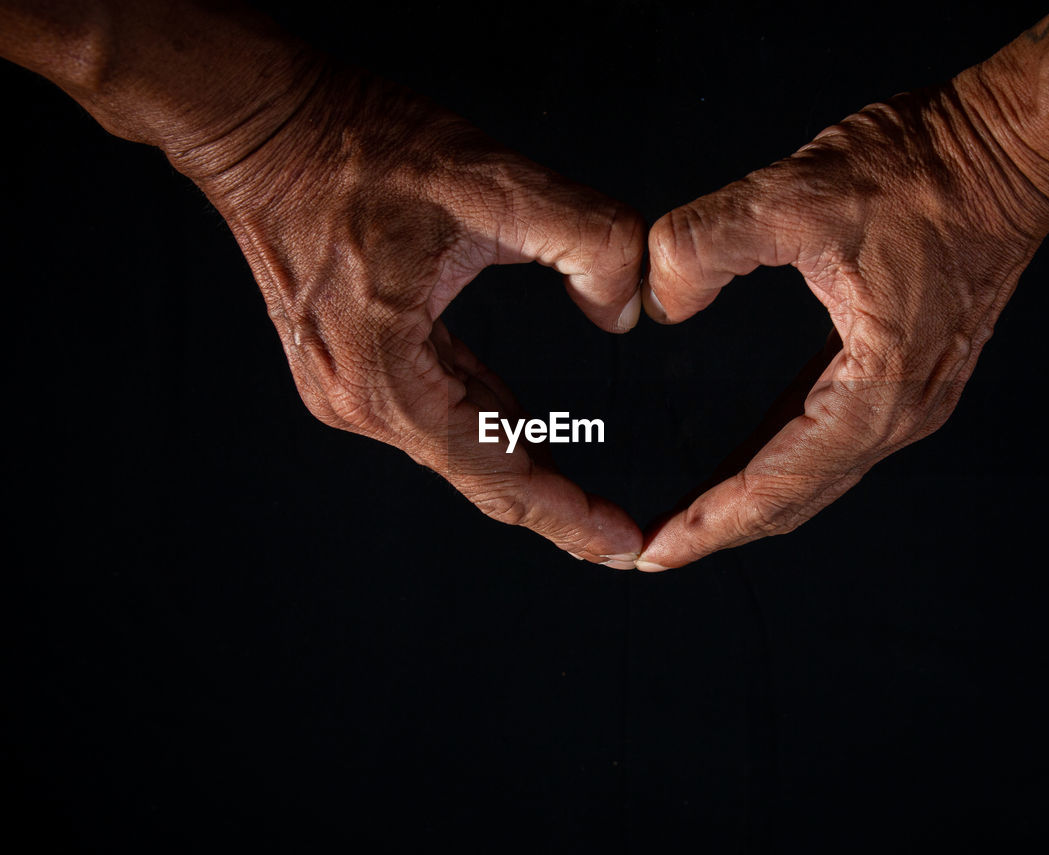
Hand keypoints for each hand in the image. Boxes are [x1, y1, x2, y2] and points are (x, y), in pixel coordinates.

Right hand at [184, 63, 646, 564]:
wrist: (256, 121)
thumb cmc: (352, 145)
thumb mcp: (491, 181)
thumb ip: (587, 239)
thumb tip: (627, 308)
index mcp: (386, 376)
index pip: (495, 472)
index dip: (565, 515)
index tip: (621, 545)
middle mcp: (358, 398)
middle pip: (477, 472)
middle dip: (553, 507)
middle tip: (620, 539)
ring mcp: (348, 381)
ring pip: (458, 442)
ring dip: (522, 464)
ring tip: (585, 500)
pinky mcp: (351, 355)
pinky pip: (437, 404)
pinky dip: (487, 419)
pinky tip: (526, 427)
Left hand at [636, 77, 1048, 569]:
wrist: (1012, 147)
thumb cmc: (924, 169)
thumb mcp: (793, 194)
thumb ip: (704, 244)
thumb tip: (660, 301)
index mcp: (879, 389)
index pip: (779, 484)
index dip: (710, 525)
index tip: (652, 554)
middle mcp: (903, 412)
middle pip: (798, 497)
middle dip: (722, 527)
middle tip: (652, 549)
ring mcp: (913, 396)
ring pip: (816, 473)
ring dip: (753, 497)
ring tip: (691, 515)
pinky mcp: (908, 371)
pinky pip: (833, 434)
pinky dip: (783, 455)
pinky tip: (747, 454)